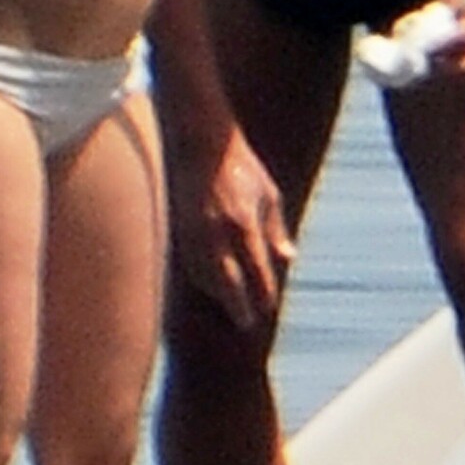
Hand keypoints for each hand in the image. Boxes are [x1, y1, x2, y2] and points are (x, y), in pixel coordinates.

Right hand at [169, 126, 294, 330]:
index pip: (256, 270)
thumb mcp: (268, 194)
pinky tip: (209, 283)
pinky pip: (189, 262)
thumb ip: (276, 229)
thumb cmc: (241, 166)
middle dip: (237, 305)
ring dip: (217, 294)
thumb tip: (287, 258)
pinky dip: (200, 277)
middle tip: (246, 323)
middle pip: (226, 282)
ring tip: (230, 305)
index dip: (262, 293)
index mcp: (243, 222)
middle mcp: (216, 231)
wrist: (201, 141)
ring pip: (203, 275)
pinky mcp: (177, 227)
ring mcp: (192, 231)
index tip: (267, 308)